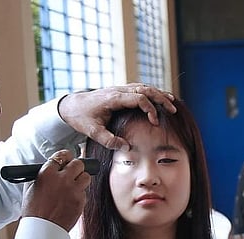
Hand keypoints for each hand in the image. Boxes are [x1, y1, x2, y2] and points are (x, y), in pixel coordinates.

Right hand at [22, 149, 90, 230]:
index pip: (62, 155)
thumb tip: (52, 167)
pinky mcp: (81, 201)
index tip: (67, 159)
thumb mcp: (31, 187)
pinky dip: (79, 194)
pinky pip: (84, 192)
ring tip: (73, 186)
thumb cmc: (34, 210)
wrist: (42, 229)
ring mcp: (73, 190)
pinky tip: (70, 200)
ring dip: (80, 179)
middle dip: (76, 167)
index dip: (66, 157)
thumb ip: (42, 174)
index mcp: (47, 173)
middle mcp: (62, 179)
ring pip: (86, 176)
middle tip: (72, 172)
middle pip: (78, 163)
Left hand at [58, 84, 176, 151]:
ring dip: (159, 94)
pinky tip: (160, 99)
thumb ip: (109, 141)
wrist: (70, 105)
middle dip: (160, 98)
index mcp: (113, 98)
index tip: (155, 122)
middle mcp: (119, 90)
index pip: (138, 98)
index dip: (150, 109)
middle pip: (145, 88)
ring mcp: (120, 89)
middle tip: (173, 109)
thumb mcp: (93, 132)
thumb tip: (127, 147)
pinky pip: (140, 88)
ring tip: (172, 103)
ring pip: (144, 86)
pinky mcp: (121, 92)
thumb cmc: (82, 118)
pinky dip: (152, 93)